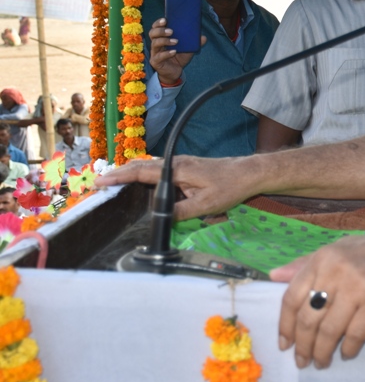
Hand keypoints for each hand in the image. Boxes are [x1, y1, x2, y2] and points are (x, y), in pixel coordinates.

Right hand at [96, 154, 257, 219]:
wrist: (248, 174)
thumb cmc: (229, 187)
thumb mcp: (205, 205)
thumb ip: (180, 212)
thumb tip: (160, 218)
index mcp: (176, 170)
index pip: (141, 172)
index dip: (118, 177)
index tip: (100, 182)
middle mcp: (175, 163)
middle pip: (140, 167)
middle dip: (118, 175)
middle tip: (98, 185)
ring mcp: (180, 164)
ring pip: (148, 168)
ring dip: (129, 175)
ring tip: (111, 185)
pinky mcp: (185, 168)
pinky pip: (158, 171)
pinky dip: (143, 176)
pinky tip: (139, 185)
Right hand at [147, 18, 205, 84]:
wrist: (175, 73)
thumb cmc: (179, 58)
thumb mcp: (188, 50)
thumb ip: (194, 43)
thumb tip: (203, 37)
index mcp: (161, 38)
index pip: (155, 27)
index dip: (158, 23)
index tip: (165, 20)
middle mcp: (156, 44)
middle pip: (152, 33)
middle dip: (161, 31)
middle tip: (171, 31)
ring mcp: (154, 53)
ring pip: (155, 44)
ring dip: (165, 41)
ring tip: (176, 41)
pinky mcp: (155, 62)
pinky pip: (159, 56)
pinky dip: (166, 53)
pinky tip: (174, 52)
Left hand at [270, 225, 364, 368]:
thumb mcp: (340, 250)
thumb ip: (306, 264)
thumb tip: (273, 277)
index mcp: (323, 258)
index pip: (291, 297)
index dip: (285, 325)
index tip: (284, 344)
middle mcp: (337, 271)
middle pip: (307, 318)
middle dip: (302, 346)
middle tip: (302, 361)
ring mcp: (358, 287)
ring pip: (329, 330)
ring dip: (322, 352)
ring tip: (321, 363)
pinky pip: (356, 334)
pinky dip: (349, 348)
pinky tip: (347, 353)